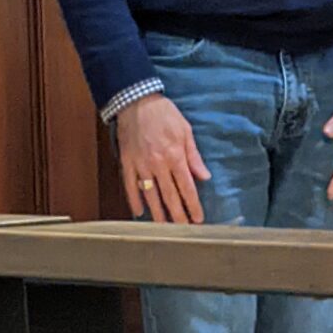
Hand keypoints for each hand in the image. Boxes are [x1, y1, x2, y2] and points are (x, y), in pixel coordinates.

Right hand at [115, 94, 209, 224]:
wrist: (136, 101)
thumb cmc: (163, 113)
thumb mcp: (185, 130)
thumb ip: (194, 156)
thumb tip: (204, 176)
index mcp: (175, 156)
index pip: (187, 187)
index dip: (193, 205)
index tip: (198, 218)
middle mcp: (158, 164)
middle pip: (170, 195)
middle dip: (178, 215)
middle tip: (184, 231)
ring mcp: (141, 165)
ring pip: (150, 195)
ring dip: (158, 213)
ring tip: (164, 229)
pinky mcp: (127, 162)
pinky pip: (130, 185)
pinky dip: (134, 200)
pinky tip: (139, 212)